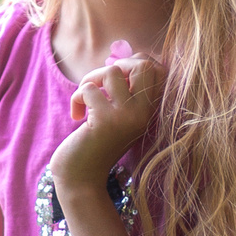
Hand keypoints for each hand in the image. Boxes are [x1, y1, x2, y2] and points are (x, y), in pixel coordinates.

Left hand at [54, 53, 161, 187]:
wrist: (82, 180)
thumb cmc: (98, 144)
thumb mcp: (120, 115)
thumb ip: (128, 91)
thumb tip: (127, 56)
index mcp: (151, 111)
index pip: (158, 68)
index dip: (134, 63)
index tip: (115, 81)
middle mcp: (145, 114)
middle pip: (144, 64)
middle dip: (116, 66)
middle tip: (100, 87)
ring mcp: (127, 118)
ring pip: (111, 72)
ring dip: (91, 80)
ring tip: (84, 100)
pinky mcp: (105, 122)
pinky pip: (89, 89)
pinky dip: (77, 97)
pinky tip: (77, 116)